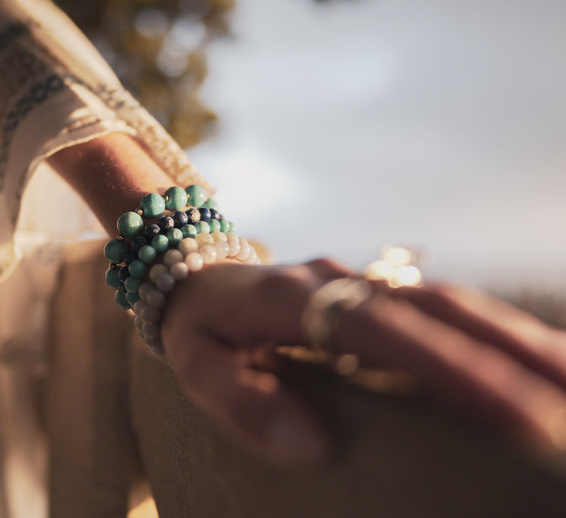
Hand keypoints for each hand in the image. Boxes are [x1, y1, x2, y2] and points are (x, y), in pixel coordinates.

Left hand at [160, 258, 565, 467]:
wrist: (193, 273)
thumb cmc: (200, 330)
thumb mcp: (198, 367)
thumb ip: (246, 403)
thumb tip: (313, 450)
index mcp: (291, 298)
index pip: (381, 330)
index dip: (448, 366)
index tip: (514, 413)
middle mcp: (338, 279)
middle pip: (435, 308)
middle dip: (510, 353)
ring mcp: (361, 278)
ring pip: (449, 301)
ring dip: (514, 338)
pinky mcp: (376, 288)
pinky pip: (442, 307)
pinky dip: (491, 332)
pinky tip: (532, 359)